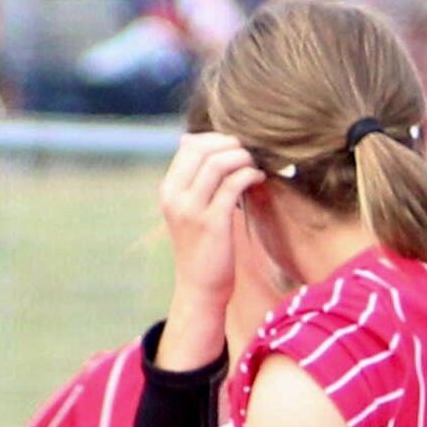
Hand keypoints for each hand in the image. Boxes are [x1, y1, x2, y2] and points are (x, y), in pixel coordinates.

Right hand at [155, 133, 263, 361]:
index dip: (218, 139)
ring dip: (242, 158)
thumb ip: (190, 177)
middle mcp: (174, 198)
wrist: (199, 287)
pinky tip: (259, 180)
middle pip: (203, 149)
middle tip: (249, 155)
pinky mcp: (212, 222)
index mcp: (168, 191)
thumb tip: (189, 139)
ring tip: (254, 166)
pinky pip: (234, 184)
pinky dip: (250, 175)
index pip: (190, 146)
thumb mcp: (187, 207)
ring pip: (218, 163)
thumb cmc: (200, 245)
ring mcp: (191, 210)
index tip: (236, 148)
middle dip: (232, 146)